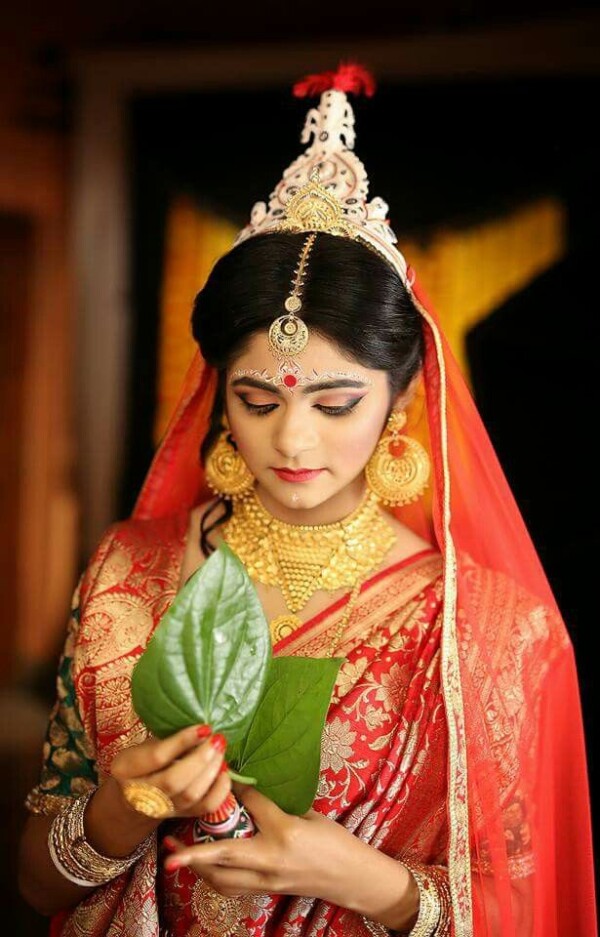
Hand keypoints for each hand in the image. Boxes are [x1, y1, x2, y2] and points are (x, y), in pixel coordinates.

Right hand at [110, 723, 230, 819]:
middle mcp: (140, 794)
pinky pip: (205, 807)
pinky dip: (220, 789)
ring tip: (220, 751)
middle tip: (217, 740)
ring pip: (191, 795)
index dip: (183, 741)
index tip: (204, 728)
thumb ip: (166, 739)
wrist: (131, 799)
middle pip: (175, 779)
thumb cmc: (140, 763)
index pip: (157, 757)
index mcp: (125, 769)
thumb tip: (202, 730)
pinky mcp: (180, 817)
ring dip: (212, 770)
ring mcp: (161, 809)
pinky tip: (224, 771)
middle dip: (201, 758)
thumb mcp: (142, 746)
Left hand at [162, 782, 382, 909]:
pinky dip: (213, 878)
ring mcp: (267, 880)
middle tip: (167, 846)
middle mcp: (271, 859)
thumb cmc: (334, 842)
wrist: (350, 877)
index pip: (251, 805)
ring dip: (197, 868)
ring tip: (177, 854)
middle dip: (192, 853)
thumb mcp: (309, 815)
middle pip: (223, 855)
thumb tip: (248, 789)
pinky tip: (203, 868)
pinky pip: (231, 888)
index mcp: (285, 832)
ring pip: (221, 879)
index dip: (233, 787)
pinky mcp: (266, 891)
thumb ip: (277, 805)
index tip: (218, 771)